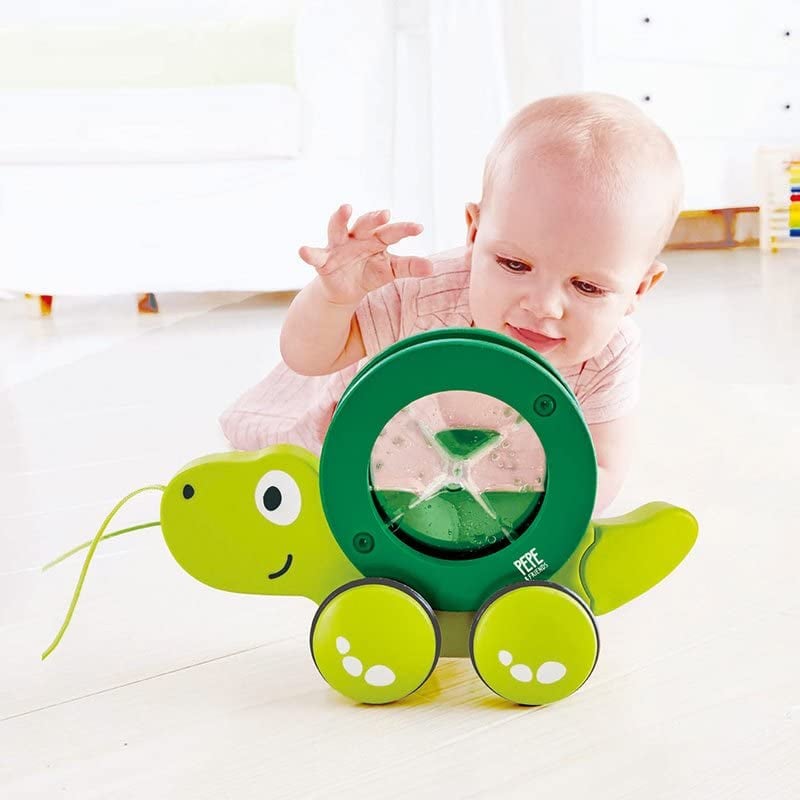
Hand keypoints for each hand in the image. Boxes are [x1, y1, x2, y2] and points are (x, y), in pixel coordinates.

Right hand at [298, 205, 432, 306]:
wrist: (345, 290)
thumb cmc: (370, 273)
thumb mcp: (390, 271)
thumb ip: (408, 267)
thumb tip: (432, 268)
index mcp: (376, 239)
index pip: (391, 232)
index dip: (404, 229)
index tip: (419, 228)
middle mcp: (357, 237)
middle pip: (365, 223)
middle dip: (374, 218)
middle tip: (385, 213)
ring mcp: (338, 246)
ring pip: (338, 228)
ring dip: (340, 217)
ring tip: (346, 208)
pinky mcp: (323, 260)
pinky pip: (315, 255)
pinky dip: (309, 253)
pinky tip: (303, 250)